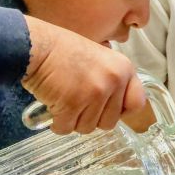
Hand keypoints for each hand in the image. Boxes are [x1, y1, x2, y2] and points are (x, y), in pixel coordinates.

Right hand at [22, 16, 145, 134]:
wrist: (36, 45)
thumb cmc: (63, 51)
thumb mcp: (101, 59)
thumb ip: (113, 80)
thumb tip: (117, 107)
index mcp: (124, 69)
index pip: (137, 104)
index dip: (121, 111)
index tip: (107, 109)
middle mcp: (114, 81)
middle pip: (110, 122)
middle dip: (92, 118)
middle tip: (78, 105)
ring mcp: (95, 93)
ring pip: (88, 127)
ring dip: (73, 120)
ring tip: (64, 102)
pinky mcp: (73, 104)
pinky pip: (67, 128)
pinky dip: (58, 123)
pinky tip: (53, 108)